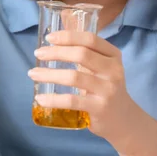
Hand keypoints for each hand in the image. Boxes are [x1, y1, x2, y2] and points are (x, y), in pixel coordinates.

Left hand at [30, 31, 142, 145]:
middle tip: (38, 53)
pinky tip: (40, 98)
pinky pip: (72, 100)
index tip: (50, 38)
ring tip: (33, 73)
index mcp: (113, 55)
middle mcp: (113, 70)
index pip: (91, 39)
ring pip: (74, 77)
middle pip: (81, 54)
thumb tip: (54, 45)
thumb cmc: (106, 89)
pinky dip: (53, 99)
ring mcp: (107, 89)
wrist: (123, 119)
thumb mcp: (104, 68)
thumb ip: (87, 56)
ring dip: (49, 74)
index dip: (69, 36)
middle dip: (56, 52)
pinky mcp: (99, 107)